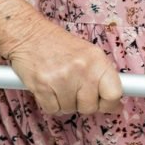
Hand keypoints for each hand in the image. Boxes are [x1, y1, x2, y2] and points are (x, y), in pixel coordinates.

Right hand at [0, 19, 123, 115]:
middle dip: (83, 103)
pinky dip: (51, 104)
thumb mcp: (88, 54)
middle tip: (76, 91)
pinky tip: (49, 89)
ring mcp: (62, 78)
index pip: (114, 93)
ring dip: (65, 102)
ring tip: (60, 84)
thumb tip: (116, 104)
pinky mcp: (42, 86)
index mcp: (97, 60)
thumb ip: (102, 77)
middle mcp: (82, 69)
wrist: (29, 35)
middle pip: (90, 106)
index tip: (106, 104)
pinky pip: (52, 110)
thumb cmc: (59, 45)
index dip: (110, 103)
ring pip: (70, 109)